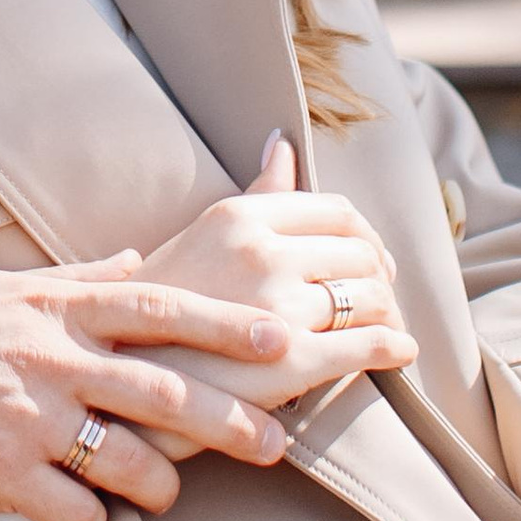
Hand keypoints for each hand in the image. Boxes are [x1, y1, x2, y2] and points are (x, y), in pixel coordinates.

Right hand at [0, 261, 300, 520]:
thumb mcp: (5, 286)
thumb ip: (79, 279)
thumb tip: (137, 260)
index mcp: (59, 310)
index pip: (159, 308)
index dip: (223, 325)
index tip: (280, 337)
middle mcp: (54, 363)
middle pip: (165, 393)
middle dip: (230, 422)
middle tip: (274, 443)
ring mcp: (31, 423)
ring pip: (131, 465)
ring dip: (160, 486)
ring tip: (165, 493)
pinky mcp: (4, 478)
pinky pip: (77, 513)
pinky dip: (91, 520)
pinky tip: (84, 515)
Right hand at [141, 137, 414, 404]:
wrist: (120, 380)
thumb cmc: (154, 309)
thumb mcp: (198, 235)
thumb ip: (253, 191)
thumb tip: (282, 140)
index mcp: (239, 218)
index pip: (337, 211)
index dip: (365, 236)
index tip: (367, 259)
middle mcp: (261, 254)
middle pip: (360, 253)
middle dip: (382, 276)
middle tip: (380, 296)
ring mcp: (277, 308)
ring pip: (370, 298)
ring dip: (390, 313)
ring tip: (387, 326)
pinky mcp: (292, 362)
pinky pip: (368, 345)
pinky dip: (394, 347)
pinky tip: (400, 352)